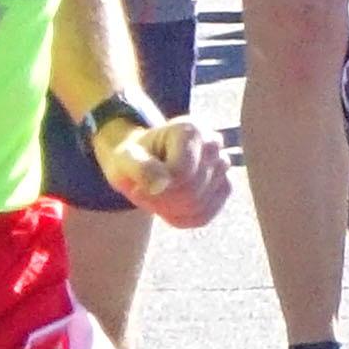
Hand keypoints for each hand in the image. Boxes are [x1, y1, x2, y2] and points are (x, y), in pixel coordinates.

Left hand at [99, 112, 234, 230]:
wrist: (145, 157)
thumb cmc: (134, 155)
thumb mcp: (124, 158)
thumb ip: (140, 168)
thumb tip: (160, 186)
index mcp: (190, 129)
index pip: (181, 174)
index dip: (157, 188)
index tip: (136, 187)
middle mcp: (212, 143)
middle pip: (191, 192)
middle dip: (162, 201)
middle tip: (143, 194)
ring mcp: (222, 165)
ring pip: (199, 206)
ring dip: (170, 210)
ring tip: (154, 196)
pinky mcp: (224, 186)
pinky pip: (204, 216)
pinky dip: (182, 218)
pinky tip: (167, 206)